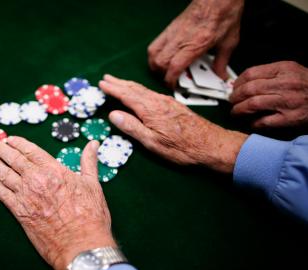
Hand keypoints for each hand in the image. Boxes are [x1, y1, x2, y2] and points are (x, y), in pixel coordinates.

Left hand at [0, 136, 114, 269]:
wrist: (80, 244)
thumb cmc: (90, 216)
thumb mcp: (92, 184)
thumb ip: (89, 162)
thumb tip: (93, 144)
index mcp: (54, 170)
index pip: (31, 151)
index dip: (18, 143)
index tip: (10, 139)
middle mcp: (36, 180)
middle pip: (14, 160)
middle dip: (0, 149)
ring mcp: (26, 196)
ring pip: (4, 175)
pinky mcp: (20, 213)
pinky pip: (3, 195)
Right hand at [99, 74, 247, 172]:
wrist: (211, 144)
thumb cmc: (181, 148)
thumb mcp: (152, 142)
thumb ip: (132, 127)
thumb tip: (113, 114)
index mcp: (150, 110)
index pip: (126, 95)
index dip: (113, 89)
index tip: (101, 83)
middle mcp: (158, 101)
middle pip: (134, 88)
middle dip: (119, 83)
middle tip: (106, 78)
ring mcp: (167, 102)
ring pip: (143, 89)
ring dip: (128, 85)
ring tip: (118, 82)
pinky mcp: (173, 105)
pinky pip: (150, 93)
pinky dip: (139, 90)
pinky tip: (139, 93)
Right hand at [148, 0, 243, 86]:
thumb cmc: (224, 15)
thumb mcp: (229, 42)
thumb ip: (222, 62)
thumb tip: (220, 76)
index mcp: (196, 44)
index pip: (175, 66)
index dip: (171, 80)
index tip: (174, 86)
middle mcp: (181, 39)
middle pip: (159, 62)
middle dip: (162, 75)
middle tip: (172, 78)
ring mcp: (173, 32)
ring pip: (153, 54)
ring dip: (156, 65)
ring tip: (165, 69)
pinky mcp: (170, 28)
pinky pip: (155, 44)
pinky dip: (155, 54)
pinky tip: (165, 57)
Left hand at [229, 61, 307, 128]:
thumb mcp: (292, 71)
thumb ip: (269, 74)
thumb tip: (243, 82)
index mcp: (284, 69)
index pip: (251, 74)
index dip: (237, 83)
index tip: (234, 88)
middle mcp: (285, 84)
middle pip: (248, 89)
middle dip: (235, 97)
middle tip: (232, 102)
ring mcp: (288, 102)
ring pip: (252, 104)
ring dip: (239, 110)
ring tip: (236, 112)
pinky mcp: (290, 118)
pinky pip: (264, 121)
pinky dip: (254, 123)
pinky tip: (252, 122)